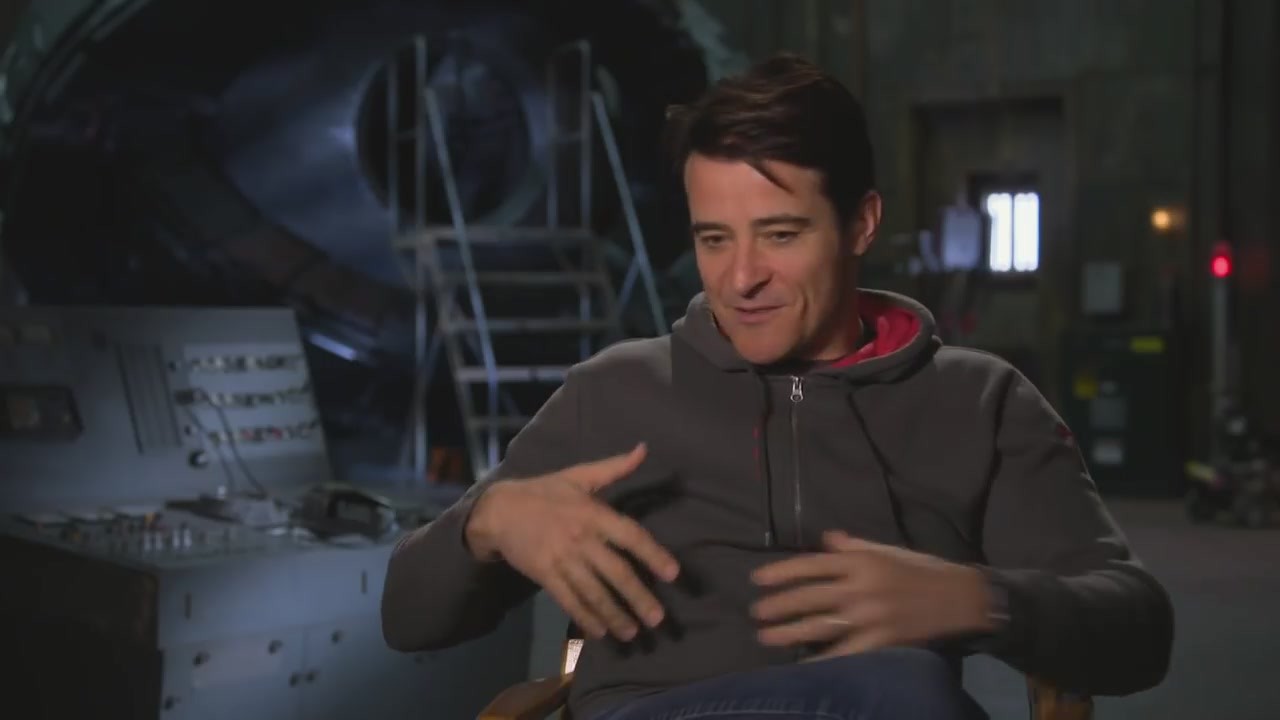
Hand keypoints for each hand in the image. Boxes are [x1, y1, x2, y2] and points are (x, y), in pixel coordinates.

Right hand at [466, 443, 679, 641]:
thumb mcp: (579, 474)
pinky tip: (600, 633)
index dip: (653, 554)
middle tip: (658, 619)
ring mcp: (562, 559)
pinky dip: (584, 618)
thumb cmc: (544, 491)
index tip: (673, 574)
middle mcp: (581, 538)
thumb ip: (614, 467)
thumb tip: (644, 449)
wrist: (498, 509)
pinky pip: (568, 601)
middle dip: (638, 597)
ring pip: (593, 592)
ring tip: (633, 633)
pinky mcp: (545, 575)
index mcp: (593, 512)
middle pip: (615, 572)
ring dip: (614, 615)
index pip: (630, 535)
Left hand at [750, 530, 992, 658]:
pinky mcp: (882, 642)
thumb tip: (825, 539)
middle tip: (756, 613)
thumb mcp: (887, 550)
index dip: (781, 572)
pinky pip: (845, 654)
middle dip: (778, 605)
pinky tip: (802, 667)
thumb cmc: (921, 569)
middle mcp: (861, 587)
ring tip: (766, 636)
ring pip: (820, 626)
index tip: (758, 580)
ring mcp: (871, 617)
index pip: (811, 565)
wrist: (960, 598)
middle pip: (810, 597)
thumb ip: (854, 546)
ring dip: (789, 632)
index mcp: (861, 561)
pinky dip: (822, 662)